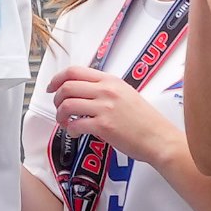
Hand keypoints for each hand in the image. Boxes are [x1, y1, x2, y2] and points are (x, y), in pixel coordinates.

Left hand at [49, 66, 182, 171]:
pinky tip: (76, 132)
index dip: (57, 78)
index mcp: (111, 81)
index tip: (52, 87)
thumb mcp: (126, 94)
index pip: (75, 71)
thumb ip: (105, 90)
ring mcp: (104, 108)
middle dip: (56, 99)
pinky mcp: (103, 126)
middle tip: (58, 108)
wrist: (159, 138)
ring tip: (65, 122)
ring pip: (67, 105)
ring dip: (60, 115)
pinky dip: (70, 130)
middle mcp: (106, 91)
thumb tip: (83, 91)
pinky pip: (75, 124)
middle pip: (67, 87)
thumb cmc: (144, 120)